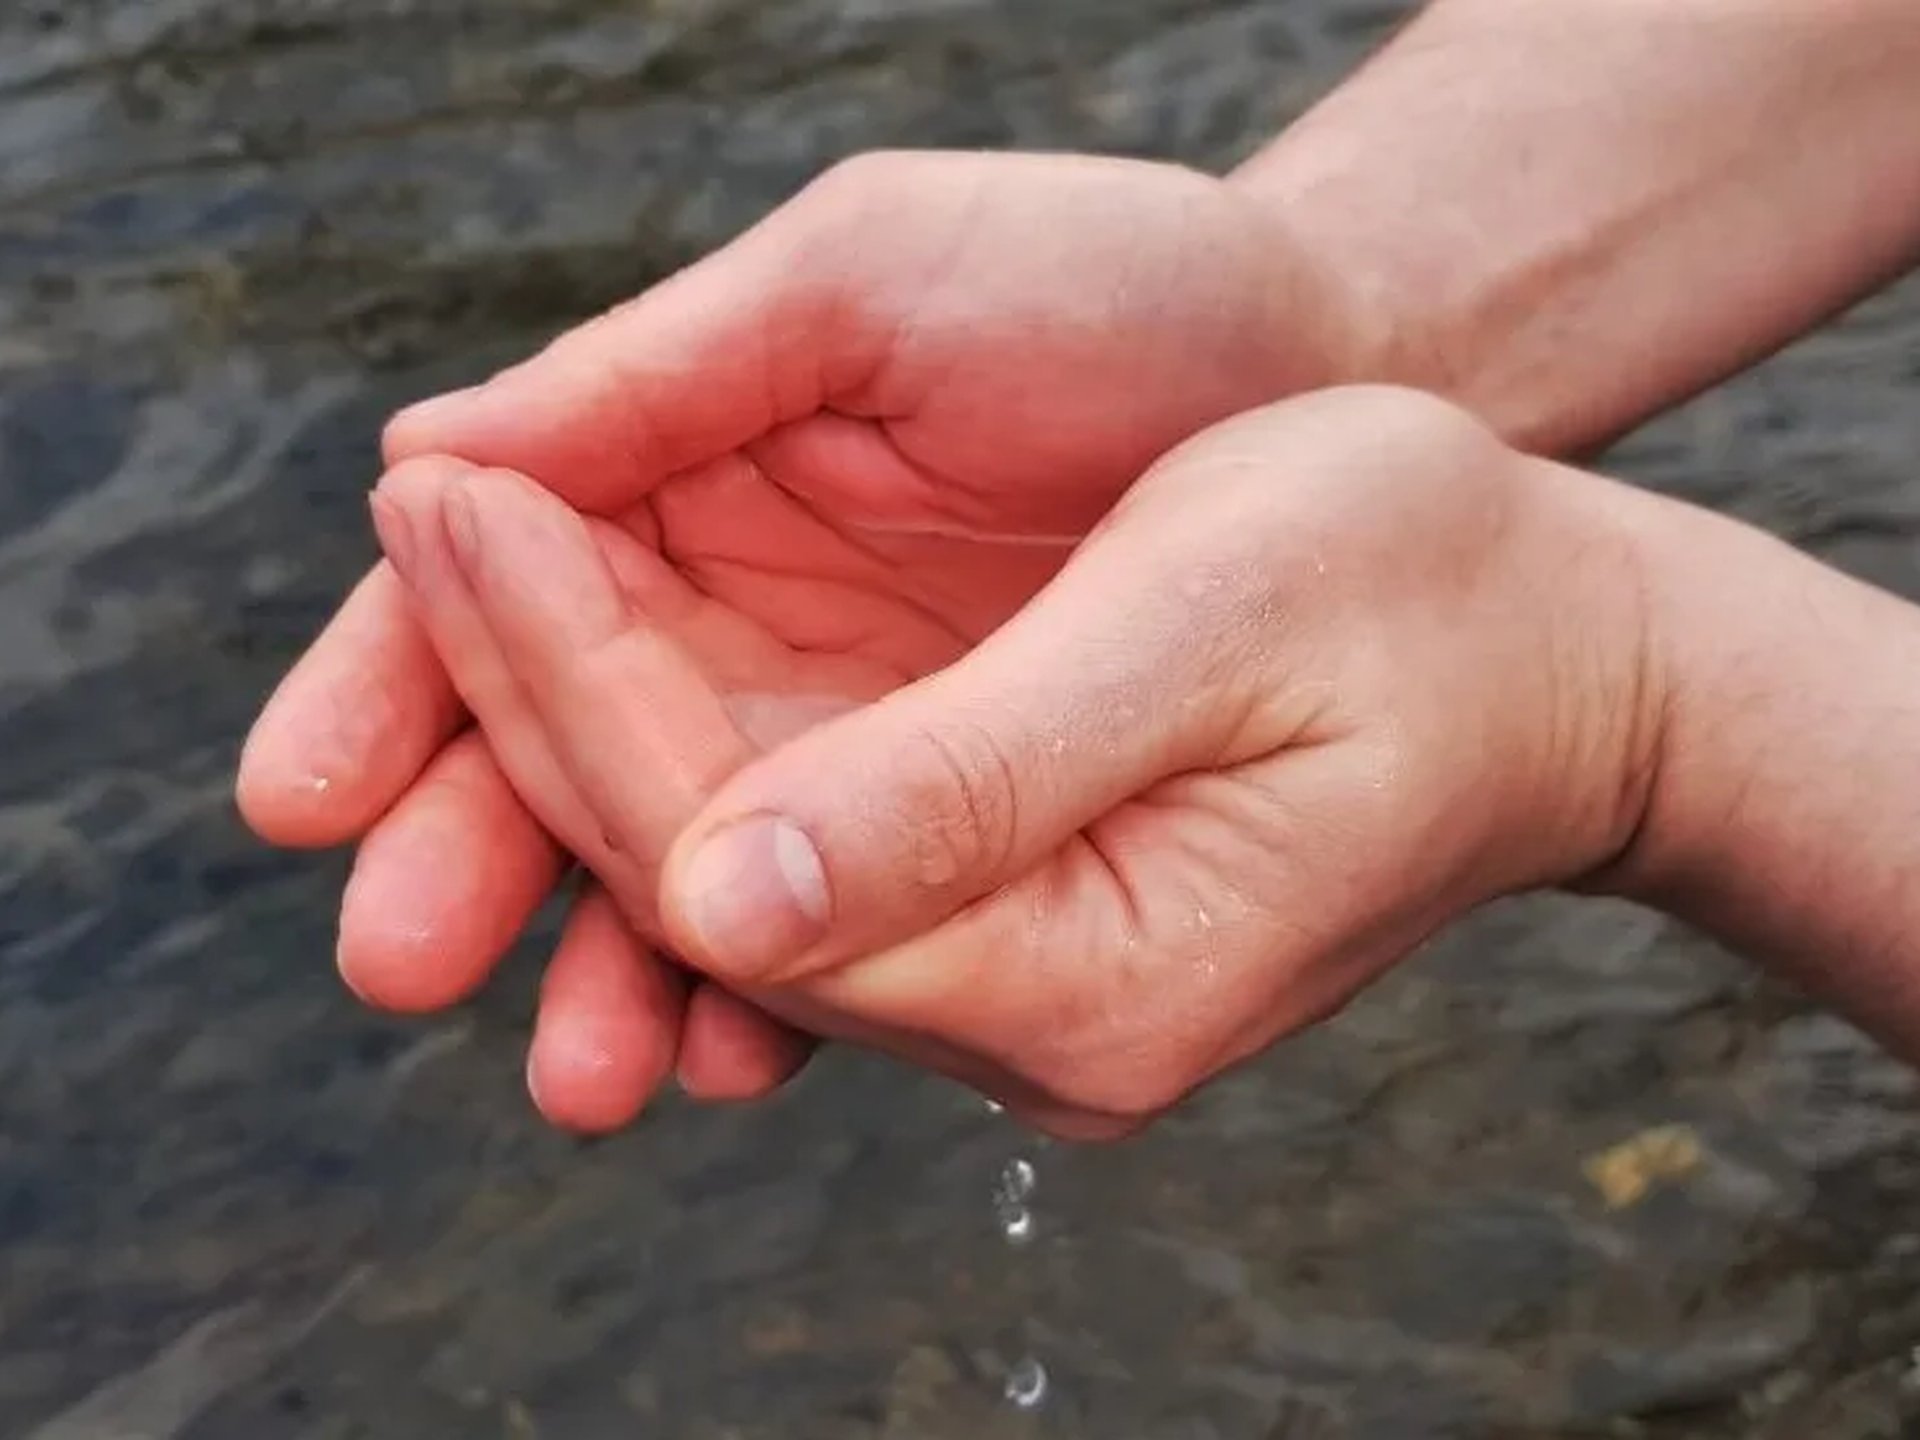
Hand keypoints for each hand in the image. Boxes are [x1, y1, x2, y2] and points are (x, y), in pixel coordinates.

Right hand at [237, 150, 1364, 1129]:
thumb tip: (427, 464)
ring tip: (587, 1066)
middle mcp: (730, 614)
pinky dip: (780, 987)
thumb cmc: (1104, 281)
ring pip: (678, 861)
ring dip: (612, 967)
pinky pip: (835, 912)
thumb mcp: (874, 282)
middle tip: (406, 956)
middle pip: (551, 751)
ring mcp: (833, 721)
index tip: (314, 793)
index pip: (490, 590)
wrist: (1324, 370)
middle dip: (473, 855)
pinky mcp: (944, 803)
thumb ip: (665, 377)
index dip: (399, 685)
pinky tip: (744, 1049)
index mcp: (674, 473)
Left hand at [370, 387, 1667, 1138]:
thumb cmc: (1424, 593)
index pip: (728, 854)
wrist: (1561, 661)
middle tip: (423, 497)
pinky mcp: (1013, 918)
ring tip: (467, 550)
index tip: (456, 492)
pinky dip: (678, 732)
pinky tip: (591, 629)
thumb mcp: (1211, 625)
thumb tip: (718, 895)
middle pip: (698, 880)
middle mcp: (1029, 1024)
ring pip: (724, 868)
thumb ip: (977, 775)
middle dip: (529, 692)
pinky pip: (795, 846)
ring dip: (574, 715)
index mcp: (1080, 975)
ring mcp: (1016, 982)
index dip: (562, 676)